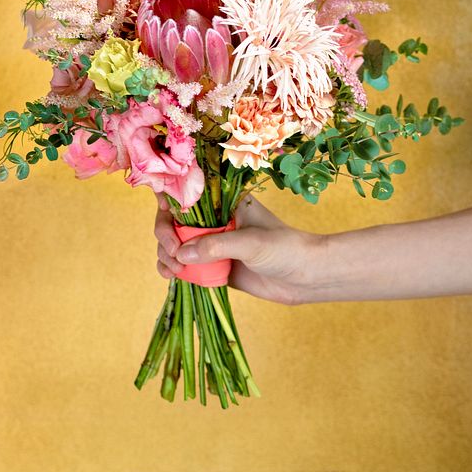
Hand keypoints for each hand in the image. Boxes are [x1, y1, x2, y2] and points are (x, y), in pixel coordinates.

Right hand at [153, 194, 326, 304]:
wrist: (306, 277)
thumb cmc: (285, 248)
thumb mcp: (251, 243)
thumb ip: (215, 246)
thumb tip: (180, 255)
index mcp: (225, 201)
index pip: (188, 194)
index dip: (169, 203)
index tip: (164, 218)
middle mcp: (215, 220)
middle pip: (175, 221)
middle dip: (166, 236)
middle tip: (172, 254)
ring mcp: (213, 244)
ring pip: (176, 245)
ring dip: (166, 255)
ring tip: (173, 271)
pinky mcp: (214, 267)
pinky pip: (186, 266)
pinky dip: (174, 270)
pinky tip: (172, 277)